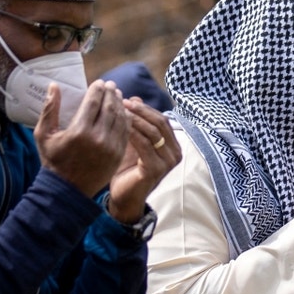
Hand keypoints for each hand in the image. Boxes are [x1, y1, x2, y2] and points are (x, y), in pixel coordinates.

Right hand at [36, 80, 130, 197]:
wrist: (67, 189)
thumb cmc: (52, 160)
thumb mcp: (44, 134)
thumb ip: (49, 109)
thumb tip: (54, 86)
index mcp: (79, 131)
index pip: (93, 102)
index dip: (98, 89)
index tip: (99, 83)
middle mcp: (98, 138)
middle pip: (109, 107)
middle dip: (111, 93)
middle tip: (111, 85)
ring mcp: (110, 147)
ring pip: (120, 118)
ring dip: (120, 104)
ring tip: (118, 95)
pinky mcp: (118, 155)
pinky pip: (125, 132)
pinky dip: (126, 119)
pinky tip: (124, 112)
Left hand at [105, 99, 181, 222]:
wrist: (124, 197)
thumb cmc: (128, 169)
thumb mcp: (133, 141)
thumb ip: (137, 122)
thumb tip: (134, 97)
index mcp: (173, 146)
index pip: (162, 120)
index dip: (144, 108)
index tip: (126, 99)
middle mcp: (175, 154)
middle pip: (160, 124)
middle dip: (140, 111)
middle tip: (122, 102)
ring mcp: (167, 163)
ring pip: (152, 132)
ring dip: (135, 119)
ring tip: (119, 111)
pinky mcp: (156, 169)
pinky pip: (144, 145)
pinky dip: (132, 133)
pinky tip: (120, 126)